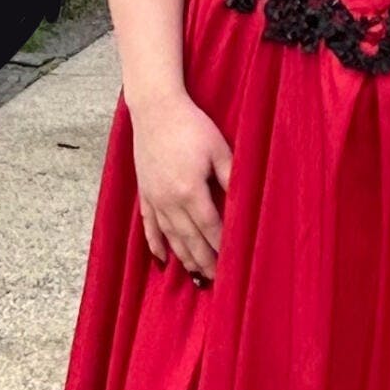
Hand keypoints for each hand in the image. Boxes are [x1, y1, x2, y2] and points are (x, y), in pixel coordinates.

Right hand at [129, 89, 232, 282]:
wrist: (155, 108)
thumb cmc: (191, 125)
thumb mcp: (218, 149)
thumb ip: (231, 178)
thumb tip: (244, 204)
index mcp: (190, 191)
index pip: (211, 228)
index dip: (222, 248)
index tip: (233, 264)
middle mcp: (170, 200)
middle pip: (190, 239)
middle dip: (205, 262)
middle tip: (218, 281)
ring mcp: (155, 198)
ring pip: (171, 237)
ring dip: (184, 259)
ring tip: (196, 277)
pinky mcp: (145, 193)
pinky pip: (149, 226)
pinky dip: (155, 244)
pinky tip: (162, 260)